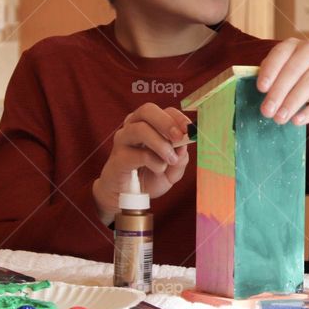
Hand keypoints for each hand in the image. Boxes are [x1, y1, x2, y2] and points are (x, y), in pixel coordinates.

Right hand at [93, 103, 191, 222]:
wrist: (130, 197)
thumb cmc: (151, 177)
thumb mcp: (173, 169)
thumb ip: (180, 158)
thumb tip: (183, 146)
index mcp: (150, 124)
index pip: (166, 111)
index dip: (179, 118)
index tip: (190, 130)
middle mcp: (133, 126)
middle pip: (147, 110)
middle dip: (167, 122)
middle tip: (179, 138)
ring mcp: (123, 140)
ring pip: (140, 129)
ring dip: (161, 144)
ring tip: (171, 160)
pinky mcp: (118, 158)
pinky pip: (137, 154)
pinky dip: (154, 162)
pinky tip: (159, 169)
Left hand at [256, 37, 308, 135]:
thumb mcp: (295, 70)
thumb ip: (277, 74)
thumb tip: (258, 91)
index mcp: (298, 45)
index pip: (281, 53)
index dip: (270, 70)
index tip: (260, 88)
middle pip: (294, 69)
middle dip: (278, 92)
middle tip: (266, 112)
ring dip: (292, 102)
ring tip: (280, 119)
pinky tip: (298, 120)